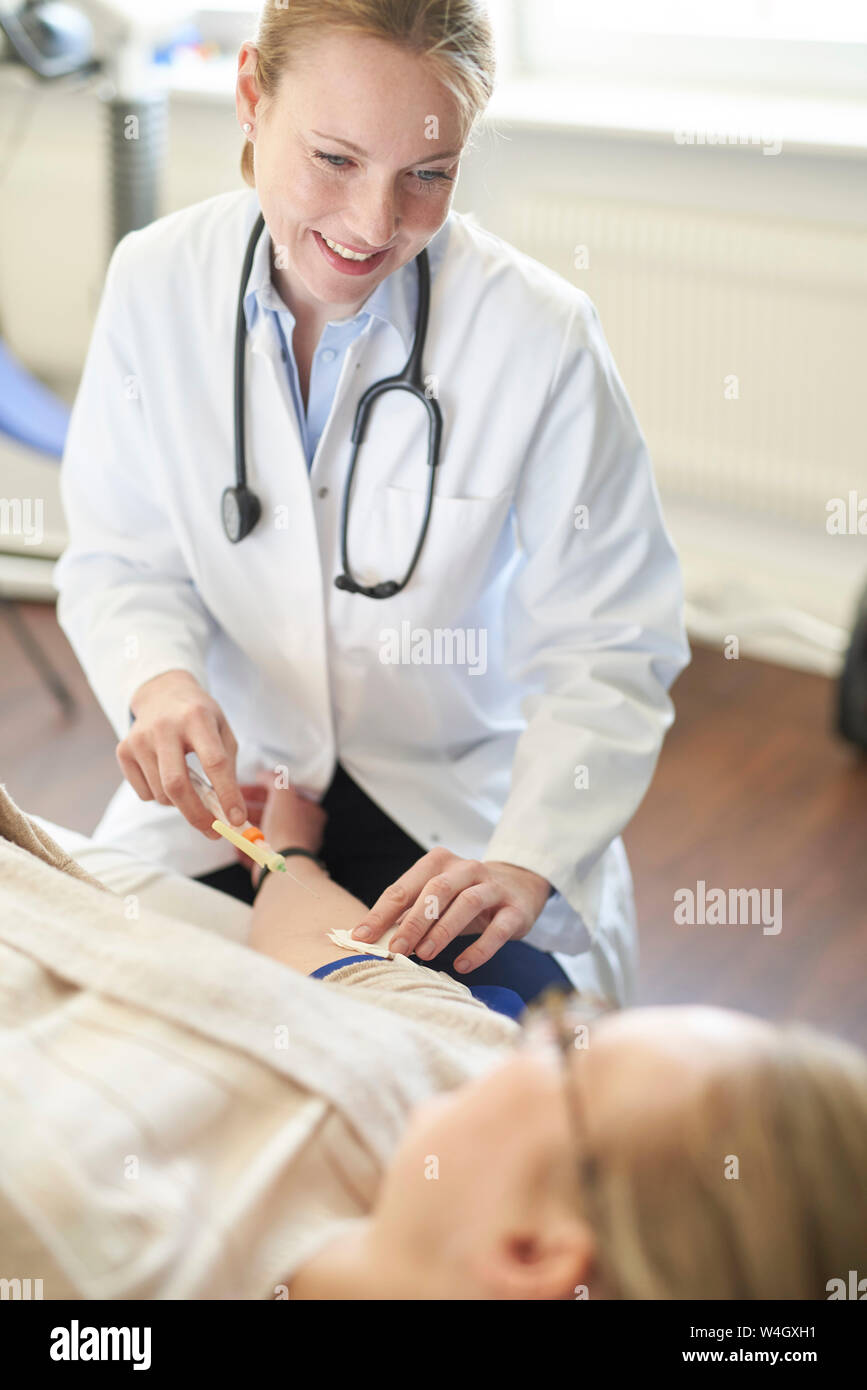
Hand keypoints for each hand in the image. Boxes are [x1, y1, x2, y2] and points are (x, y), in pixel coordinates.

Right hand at [117, 669, 244, 836]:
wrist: (162, 693)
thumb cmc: (199, 717)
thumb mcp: (222, 731)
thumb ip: (227, 769)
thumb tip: (229, 814)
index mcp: (196, 718)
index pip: (214, 763)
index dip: (226, 795)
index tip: (237, 819)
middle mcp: (164, 727)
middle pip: (177, 785)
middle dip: (197, 815)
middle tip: (213, 832)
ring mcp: (139, 739)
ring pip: (161, 794)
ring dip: (180, 804)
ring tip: (190, 788)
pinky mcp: (123, 750)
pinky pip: (144, 793)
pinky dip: (160, 797)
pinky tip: (166, 775)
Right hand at [239, 772, 326, 882]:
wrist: (281, 867)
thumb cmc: (287, 830)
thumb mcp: (283, 794)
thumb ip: (275, 780)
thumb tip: (266, 774)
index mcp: (309, 813)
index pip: (284, 795)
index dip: (263, 789)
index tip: (246, 789)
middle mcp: (301, 831)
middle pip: (272, 813)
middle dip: (251, 808)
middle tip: (235, 805)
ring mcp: (288, 848)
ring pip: (264, 833)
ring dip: (246, 827)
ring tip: (231, 824)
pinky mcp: (275, 864)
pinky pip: (258, 852)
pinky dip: (247, 847)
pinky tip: (236, 843)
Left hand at [350, 848, 550, 972]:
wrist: (519, 886)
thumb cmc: (465, 896)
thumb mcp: (436, 899)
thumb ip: (409, 913)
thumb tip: (372, 938)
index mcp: (438, 863)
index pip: (404, 887)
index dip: (381, 913)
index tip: (362, 937)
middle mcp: (466, 869)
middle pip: (436, 890)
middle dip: (414, 921)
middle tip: (397, 949)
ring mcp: (493, 887)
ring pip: (467, 902)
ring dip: (443, 930)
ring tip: (425, 954)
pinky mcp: (515, 909)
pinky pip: (498, 929)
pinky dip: (479, 948)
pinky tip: (462, 965)